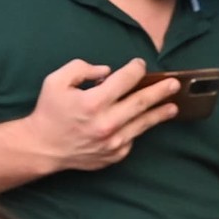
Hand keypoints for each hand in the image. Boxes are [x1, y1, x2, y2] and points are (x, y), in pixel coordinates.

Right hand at [20, 59, 179, 172]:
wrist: (43, 147)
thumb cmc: (50, 111)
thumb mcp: (56, 81)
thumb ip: (81, 69)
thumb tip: (108, 71)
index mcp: (93, 102)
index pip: (124, 81)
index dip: (135, 70)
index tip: (140, 64)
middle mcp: (107, 123)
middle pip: (141, 102)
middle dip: (160, 91)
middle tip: (175, 84)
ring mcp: (114, 141)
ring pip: (144, 123)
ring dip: (160, 113)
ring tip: (173, 106)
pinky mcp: (116, 154)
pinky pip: (132, 137)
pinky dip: (138, 127)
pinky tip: (145, 121)